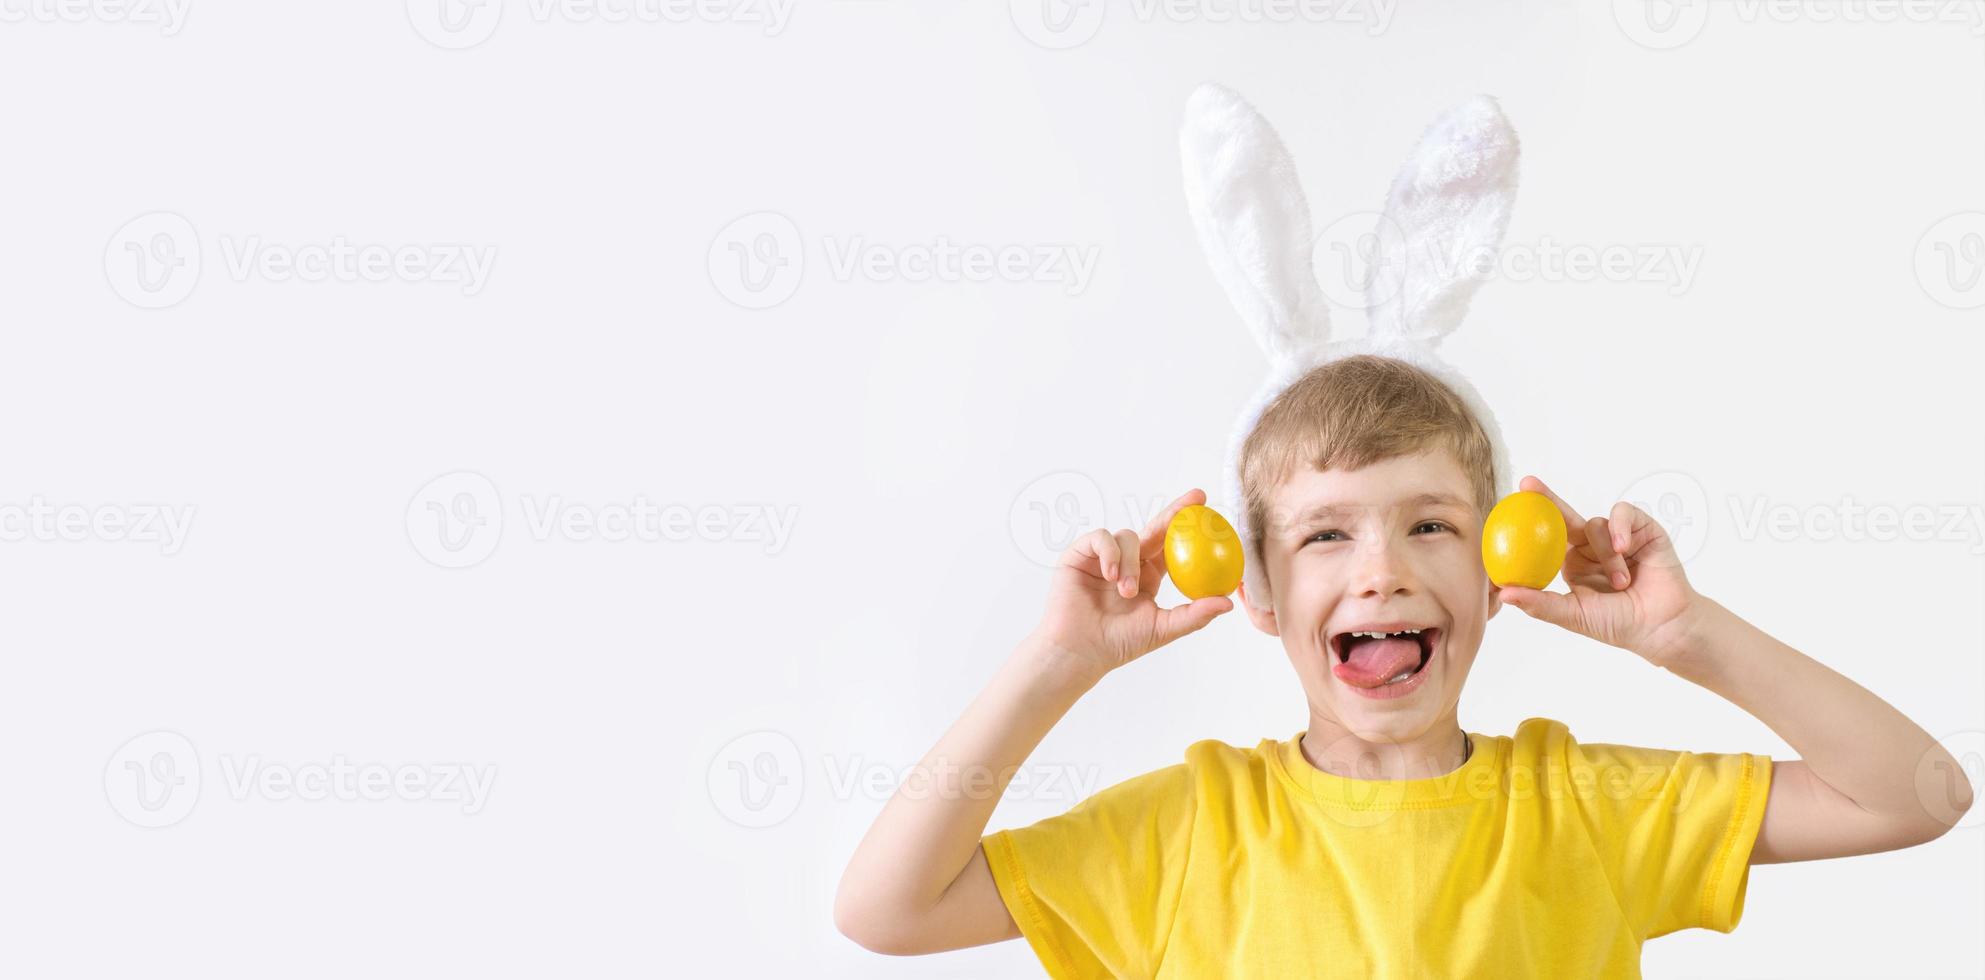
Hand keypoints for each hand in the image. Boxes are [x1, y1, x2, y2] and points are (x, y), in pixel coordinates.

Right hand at [1025, 488, 1234, 685]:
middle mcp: (1129, 562)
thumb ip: (1194, 614)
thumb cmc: (1118, 643)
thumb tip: (1228, 603)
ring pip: (1127, 537)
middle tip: (1195, 500)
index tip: (1212, 514)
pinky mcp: (1080, 554)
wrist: (1080, 650)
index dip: (1190, 528)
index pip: (1174, 545)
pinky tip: (1109, 574)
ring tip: (1125, 590)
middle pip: (1155, 528)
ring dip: (1130, 563)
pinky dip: (1109, 553)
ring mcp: (1104, 557)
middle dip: (1175, 511)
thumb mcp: (1163, 628)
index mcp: (1149, 575)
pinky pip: (1100, 538)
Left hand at [1496, 476, 1705, 667]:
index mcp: (1572, 564)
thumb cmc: (1618, 624)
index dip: (1528, 522)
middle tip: (1528, 484)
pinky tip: (1624, 547)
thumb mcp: (1573, 614)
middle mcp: (1591, 548)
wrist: (1662, 626)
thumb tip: (1502, 593)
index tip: (1504, 509)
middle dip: (1546, 498)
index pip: (1545, 538)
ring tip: (1622, 582)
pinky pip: (1623, 514)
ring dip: (1607, 555)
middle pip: (1564, 517)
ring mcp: (1617, 537)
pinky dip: (1621, 528)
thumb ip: (1540, 603)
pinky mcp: (1642, 529)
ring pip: (1597, 526)